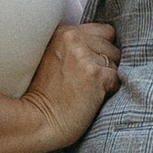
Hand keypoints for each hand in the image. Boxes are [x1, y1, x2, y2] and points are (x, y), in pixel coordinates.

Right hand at [22, 19, 119, 148]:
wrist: (36, 121)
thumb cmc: (45, 95)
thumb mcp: (54, 57)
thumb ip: (76, 46)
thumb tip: (109, 47)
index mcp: (63, 32)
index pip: (104, 31)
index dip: (101, 50)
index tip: (88, 65)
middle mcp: (73, 38)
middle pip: (112, 46)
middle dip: (105, 63)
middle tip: (84, 81)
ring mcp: (84, 56)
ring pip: (116, 62)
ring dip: (107, 76)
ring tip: (86, 89)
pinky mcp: (94, 75)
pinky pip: (117, 78)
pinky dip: (109, 90)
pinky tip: (90, 98)